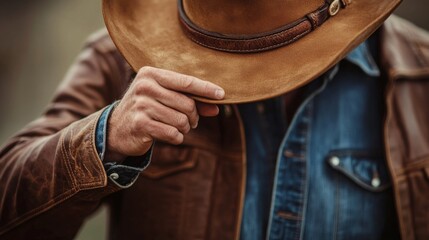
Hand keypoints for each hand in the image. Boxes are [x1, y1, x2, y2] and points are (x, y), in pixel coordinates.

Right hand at [106, 66, 223, 160]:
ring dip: (184, 128)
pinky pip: (172, 133)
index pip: (186, 81)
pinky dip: (176, 137)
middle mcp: (145, 86)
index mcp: (151, 74)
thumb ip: (191, 101)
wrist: (116, 128)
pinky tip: (170, 136)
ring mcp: (141, 105)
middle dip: (194, 116)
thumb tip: (217, 108)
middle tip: (191, 122)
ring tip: (179, 128)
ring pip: (181, 120)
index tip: (222, 94)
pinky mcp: (140, 124)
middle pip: (186, 103)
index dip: (206, 89)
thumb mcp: (166, 99)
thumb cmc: (147, 110)